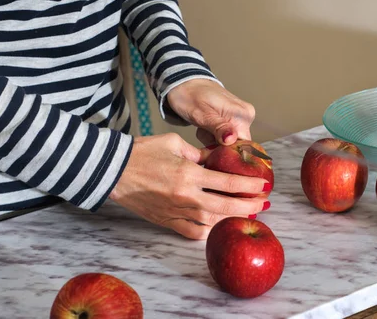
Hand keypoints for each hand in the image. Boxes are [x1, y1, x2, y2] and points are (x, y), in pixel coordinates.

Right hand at [110, 133, 270, 239]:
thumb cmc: (142, 152)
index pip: (228, 183)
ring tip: (248, 214)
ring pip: (212, 222)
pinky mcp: (166, 221)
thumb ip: (199, 153)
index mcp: (189, 174)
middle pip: (226, 207)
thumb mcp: (174, 144)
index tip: (264, 186)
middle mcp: (185, 196)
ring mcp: (176, 211)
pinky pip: (193, 232)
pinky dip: (209, 230)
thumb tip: (217, 159)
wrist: (112, 170)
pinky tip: (220, 224)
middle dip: (249, 207)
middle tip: (264, 204)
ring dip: (232, 219)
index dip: (249, 186)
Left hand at [166, 78, 254, 145]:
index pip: (244, 146)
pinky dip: (214, 137)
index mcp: (242, 114)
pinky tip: (207, 127)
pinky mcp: (235, 120)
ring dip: (214, 141)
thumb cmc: (190, 95)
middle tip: (204, 132)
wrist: (186, 84)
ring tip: (204, 127)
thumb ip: (218, 128)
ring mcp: (242, 118)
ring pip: (230, 144)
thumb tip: (231, 139)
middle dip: (218, 146)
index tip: (211, 149)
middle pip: (237, 146)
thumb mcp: (201, 114)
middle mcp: (247, 116)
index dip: (228, 153)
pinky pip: (227, 138)